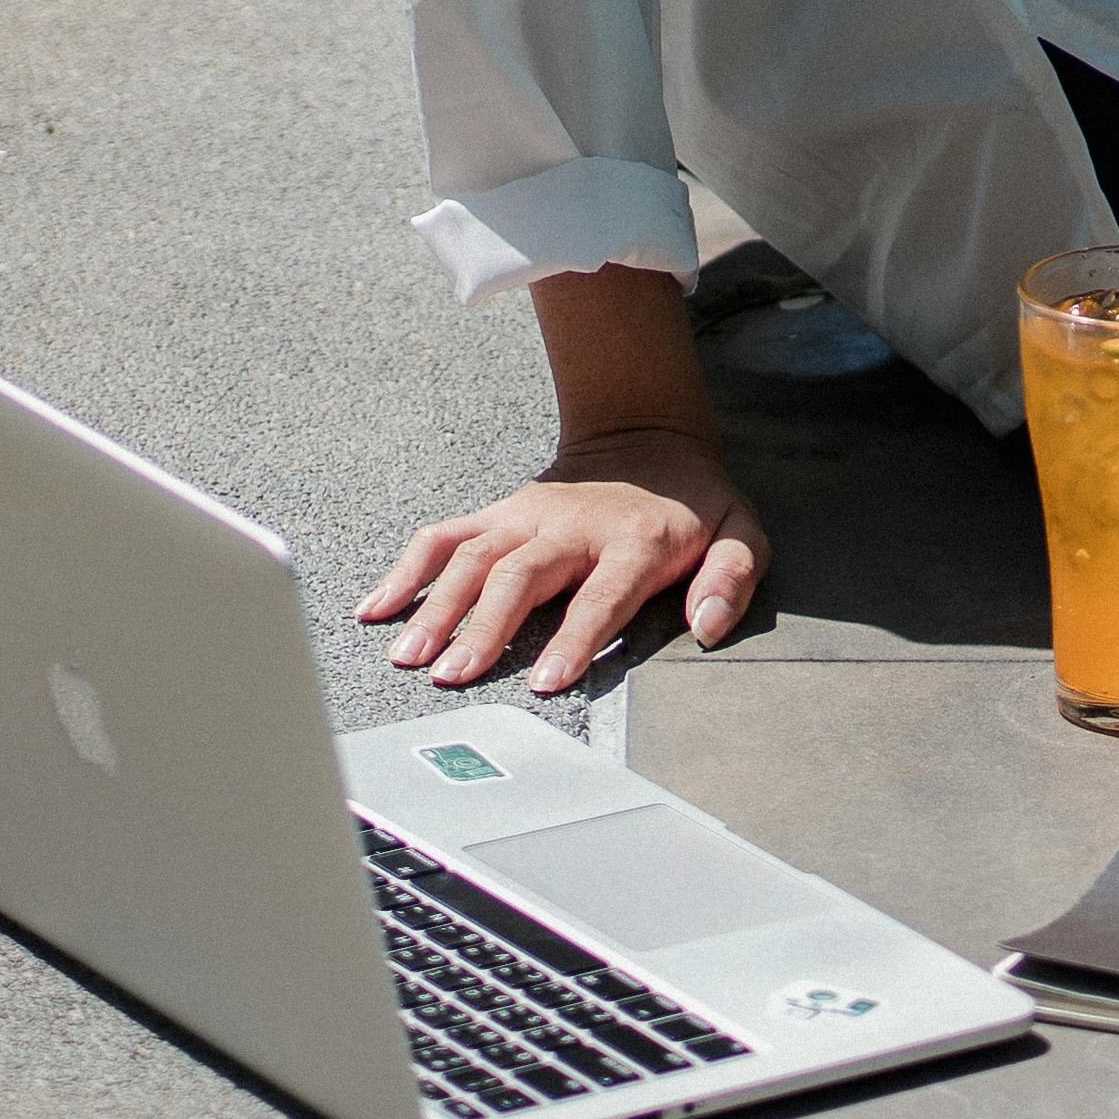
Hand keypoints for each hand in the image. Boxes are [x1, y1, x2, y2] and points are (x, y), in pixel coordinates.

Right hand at [355, 425, 768, 694]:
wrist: (648, 438)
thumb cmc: (694, 503)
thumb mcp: (741, 531)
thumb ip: (731, 578)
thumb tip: (706, 626)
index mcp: (635, 541)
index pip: (600, 597)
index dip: (574, 639)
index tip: (544, 681)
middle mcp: (572, 528)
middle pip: (520, 577)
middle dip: (484, 628)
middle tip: (455, 677)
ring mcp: (527, 517)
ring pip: (472, 559)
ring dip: (437, 607)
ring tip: (410, 657)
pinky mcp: (498, 514)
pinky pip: (443, 537)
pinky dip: (407, 569)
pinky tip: (377, 609)